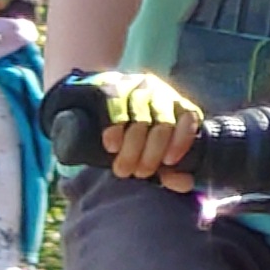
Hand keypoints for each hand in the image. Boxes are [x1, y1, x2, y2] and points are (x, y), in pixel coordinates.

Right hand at [92, 68, 202, 185]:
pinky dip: (115, 130)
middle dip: (152, 154)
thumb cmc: (123, 137)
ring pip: (141, 119)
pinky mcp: (110, 85)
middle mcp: (156, 90)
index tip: (169, 162)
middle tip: (139, 174)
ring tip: (122, 169)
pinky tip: (111, 146)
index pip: (189, 116)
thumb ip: (167, 169)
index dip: (182, 140)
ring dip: (132, 149)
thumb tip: (186, 184)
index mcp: (173, 103)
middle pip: (164, 123)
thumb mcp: (147, 154)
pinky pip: (117, 107)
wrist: (81, 111)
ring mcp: (133, 85)